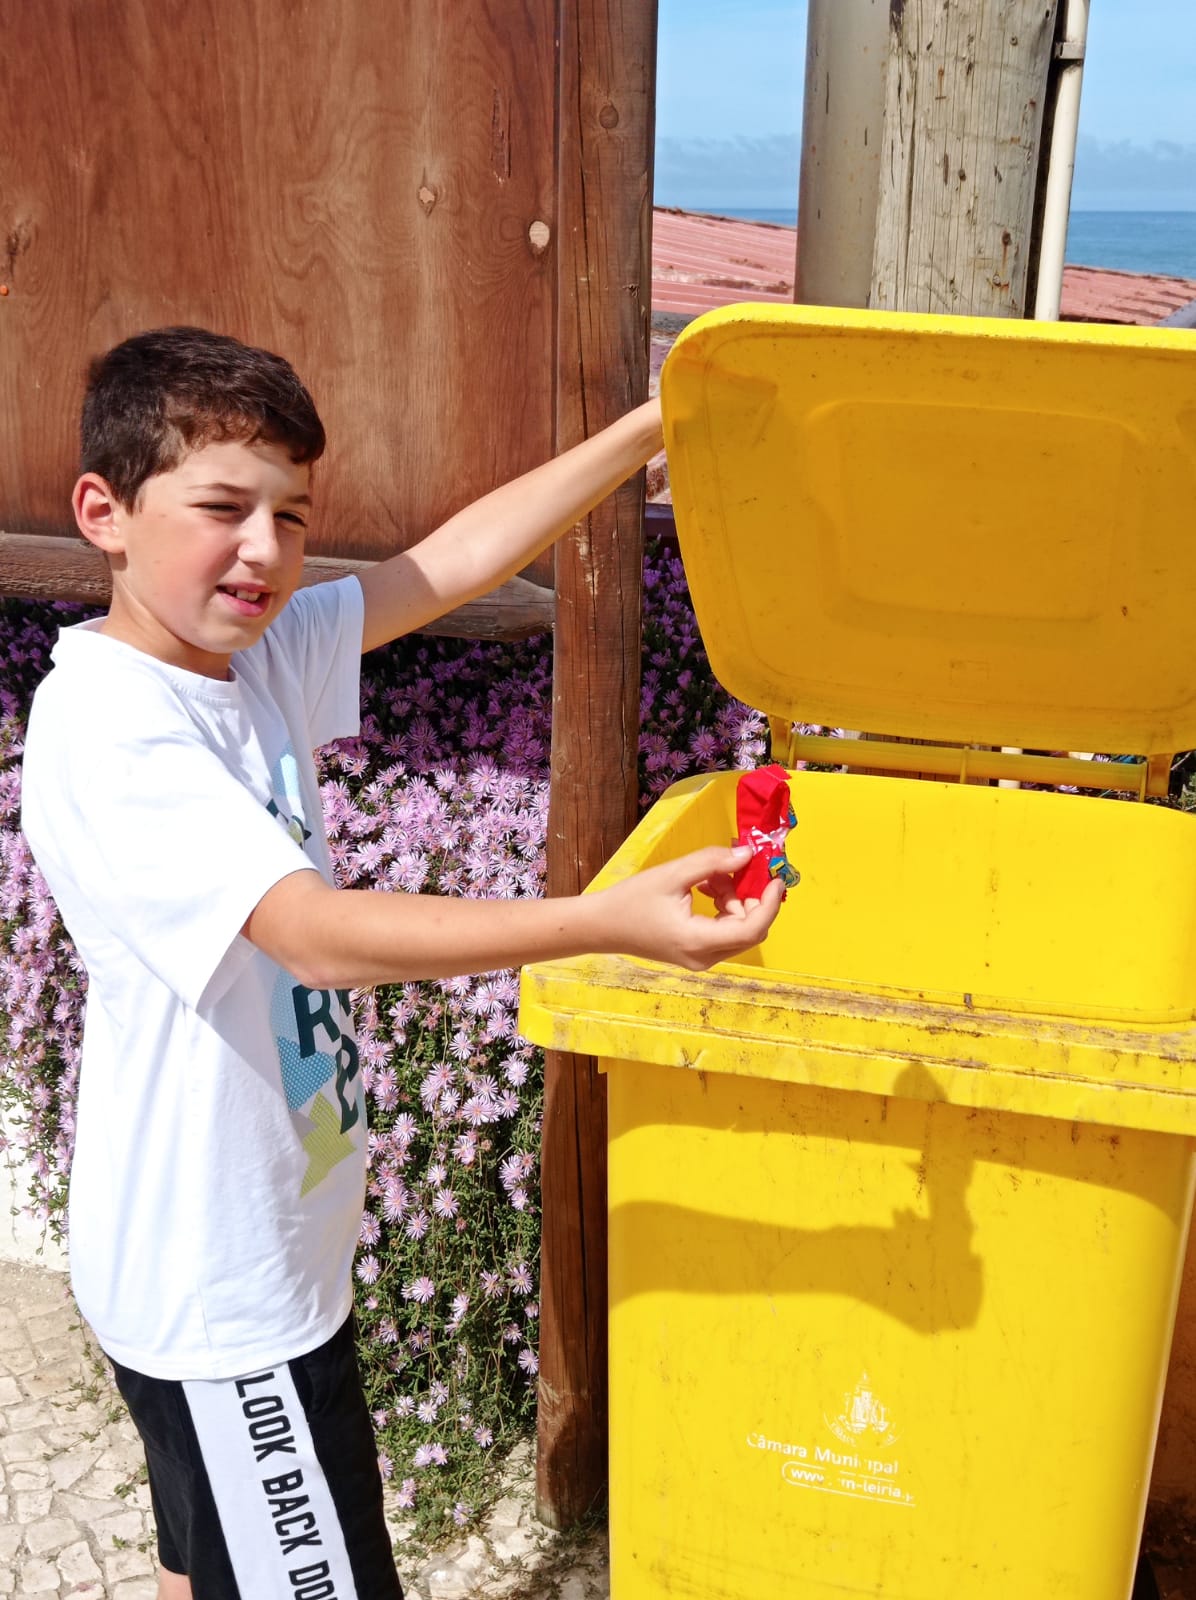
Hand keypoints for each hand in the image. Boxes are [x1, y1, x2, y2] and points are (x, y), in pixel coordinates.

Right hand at [594, 845, 784, 971]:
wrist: (602, 926)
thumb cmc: (632, 900)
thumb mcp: (672, 874)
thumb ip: (712, 862)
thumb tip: (748, 854)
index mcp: (698, 941)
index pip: (751, 929)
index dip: (769, 904)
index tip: (775, 877)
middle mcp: (705, 958)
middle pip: (750, 930)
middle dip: (750, 897)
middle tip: (736, 868)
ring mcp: (701, 959)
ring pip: (739, 929)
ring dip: (735, 900)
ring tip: (710, 877)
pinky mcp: (697, 954)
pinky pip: (725, 931)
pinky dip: (724, 908)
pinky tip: (704, 888)